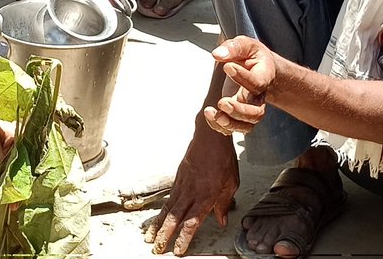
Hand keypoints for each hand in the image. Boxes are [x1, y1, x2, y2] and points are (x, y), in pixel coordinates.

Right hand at [142, 123, 238, 255]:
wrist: (209, 135)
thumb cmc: (223, 157)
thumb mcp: (232, 182)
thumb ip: (224, 203)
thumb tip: (221, 219)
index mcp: (206, 195)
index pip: (192, 222)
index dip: (184, 238)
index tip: (178, 250)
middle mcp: (191, 191)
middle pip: (175, 218)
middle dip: (165, 235)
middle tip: (157, 249)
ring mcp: (183, 184)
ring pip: (168, 209)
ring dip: (158, 225)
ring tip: (150, 238)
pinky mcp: (178, 178)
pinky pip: (169, 198)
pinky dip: (161, 211)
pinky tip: (158, 218)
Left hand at [203, 37, 277, 134]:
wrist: (260, 69)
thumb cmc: (252, 57)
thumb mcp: (246, 45)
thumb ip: (234, 47)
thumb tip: (218, 54)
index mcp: (263, 76)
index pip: (257, 82)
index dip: (243, 77)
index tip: (227, 66)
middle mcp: (259, 96)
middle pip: (256, 112)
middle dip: (239, 110)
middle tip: (222, 101)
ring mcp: (250, 108)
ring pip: (248, 125)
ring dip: (231, 123)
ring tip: (216, 114)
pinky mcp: (240, 115)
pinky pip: (234, 128)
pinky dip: (221, 126)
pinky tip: (210, 115)